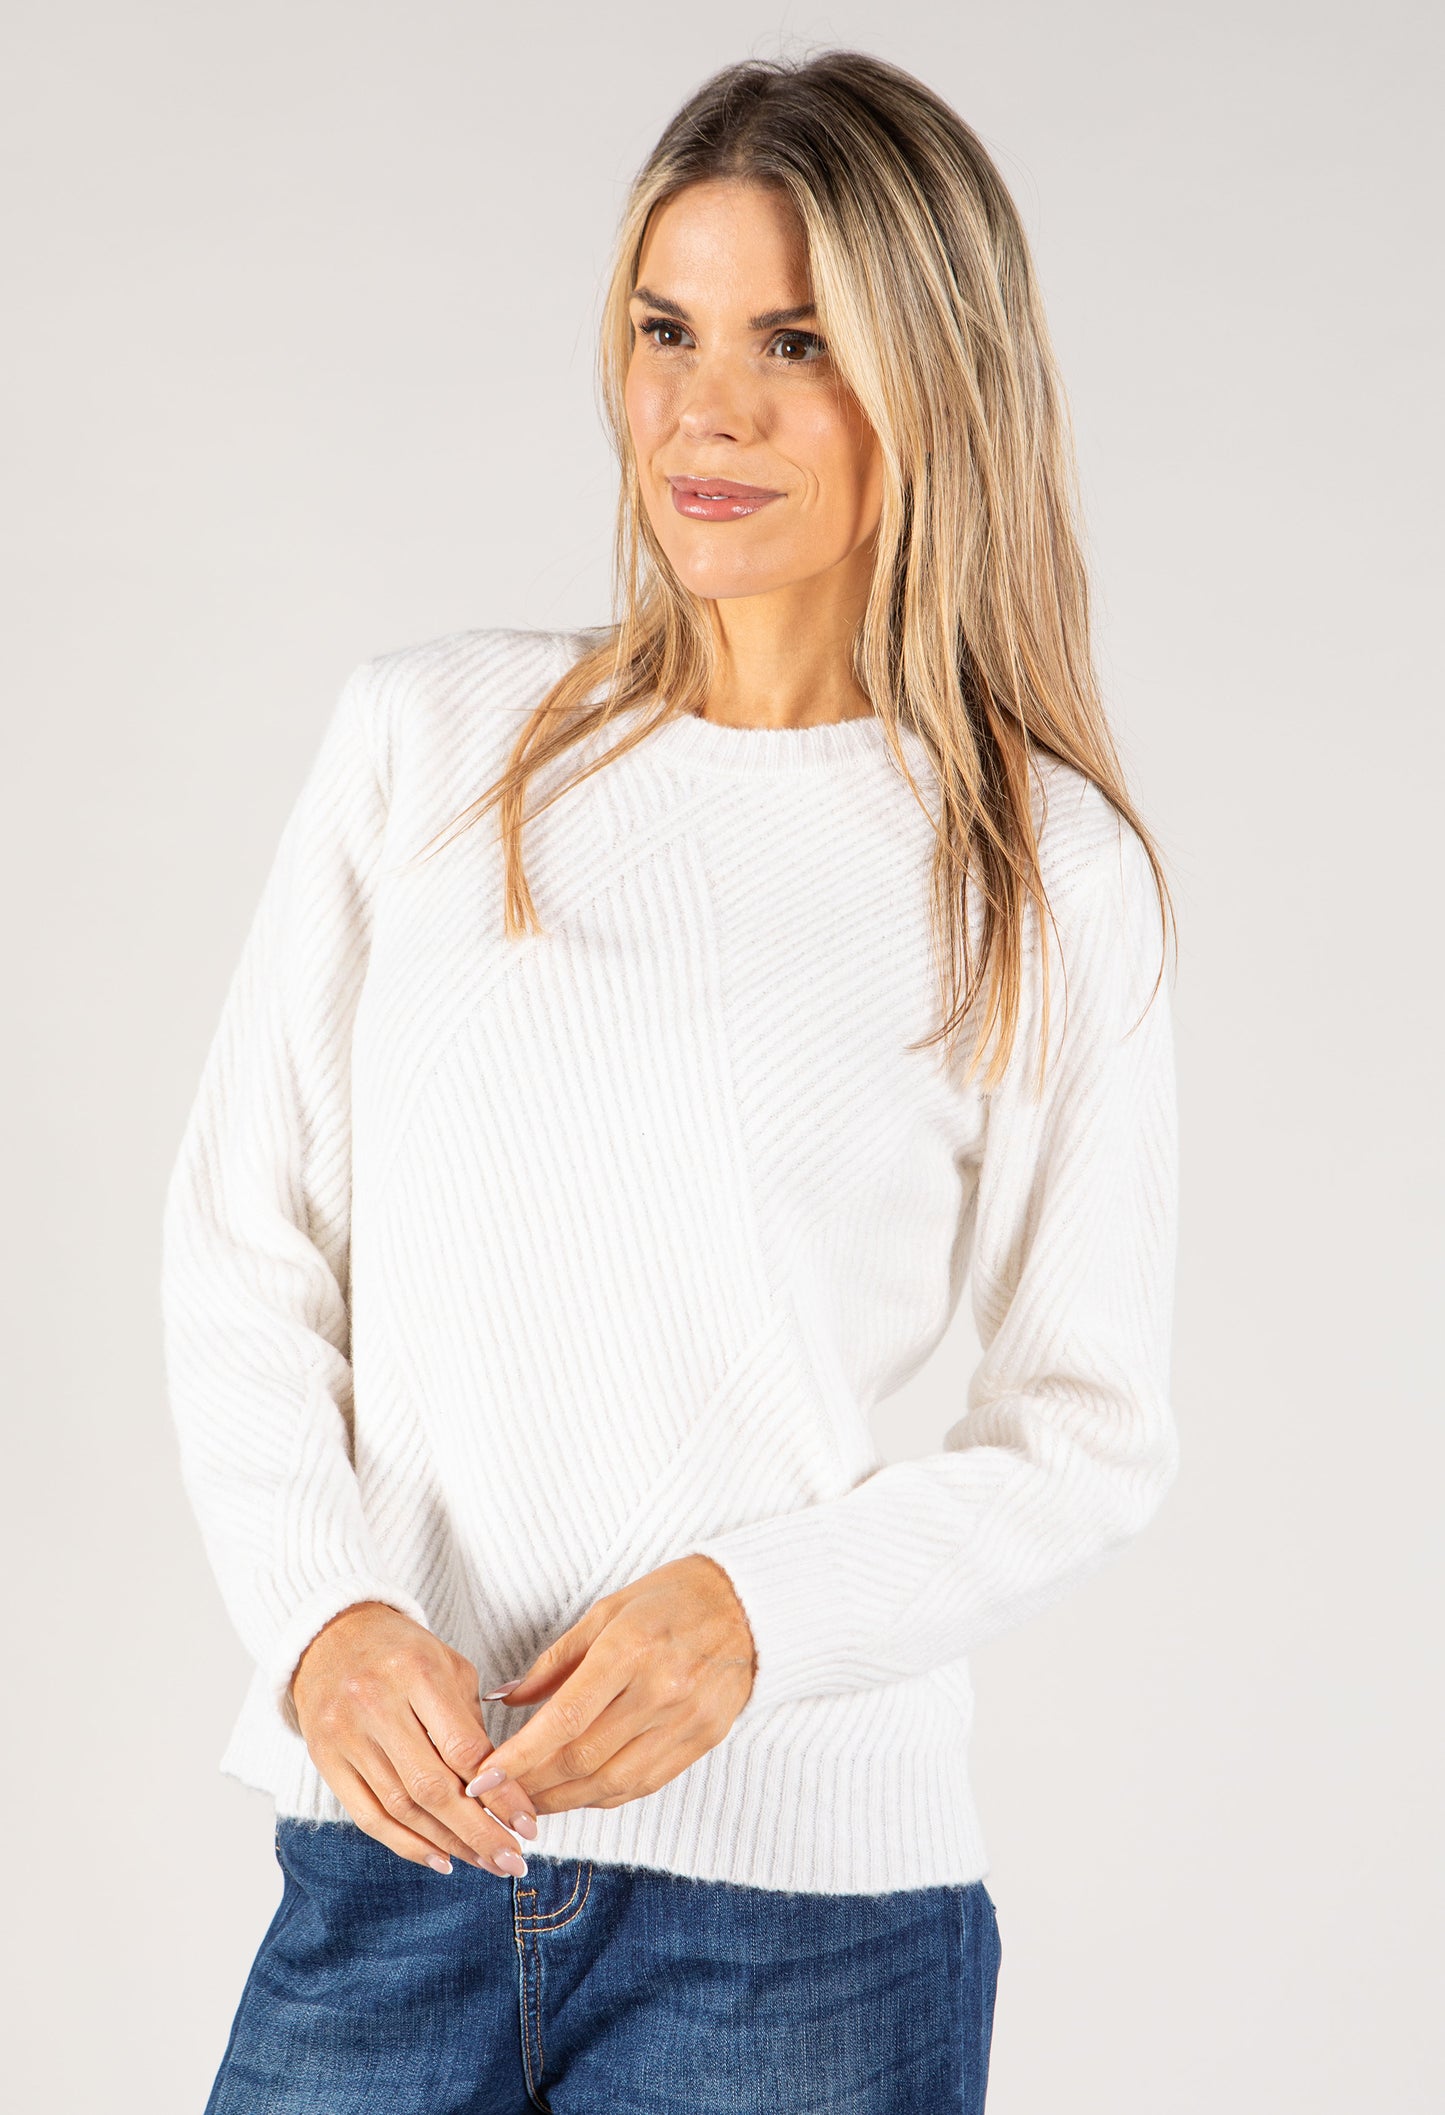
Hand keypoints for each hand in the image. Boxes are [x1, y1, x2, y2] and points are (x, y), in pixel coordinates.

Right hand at [289, 1601, 538, 1875]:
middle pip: (432, 1787)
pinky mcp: (324, 1759)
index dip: (500, 1793)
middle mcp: (375, 1703)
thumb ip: (473, 1724)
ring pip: (402, 1808)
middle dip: (478, 1832)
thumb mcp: (448, 1666)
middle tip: (512, 1861)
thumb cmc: (404, 1652)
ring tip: (485, 1862)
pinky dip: (406, 1844)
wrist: (332, 1636)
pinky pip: (368, 1816)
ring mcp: (345, 1734)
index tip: (529, 1825)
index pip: (463, 1748)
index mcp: (416, 1672)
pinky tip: (440, 1859)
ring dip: (448, 1843)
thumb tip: (504, 1792)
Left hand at [470, 1555, 756, 1815]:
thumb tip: (505, 1700)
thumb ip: (554, 1662)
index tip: (482, 1777)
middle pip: (584, 1759)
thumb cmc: (671, 1599)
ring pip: (611, 1783)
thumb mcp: (606, 1612)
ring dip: (563, 1800)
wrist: (747, 1604)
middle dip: (532, 1785)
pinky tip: (576, 1793)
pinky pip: (643, 1784)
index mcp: (630, 1650)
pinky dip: (603, 1795)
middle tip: (496, 1795)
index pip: (564, 1719)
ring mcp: (686, 1721)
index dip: (519, 1757)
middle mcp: (660, 1691)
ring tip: (529, 1800)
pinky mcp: (703, 1741)